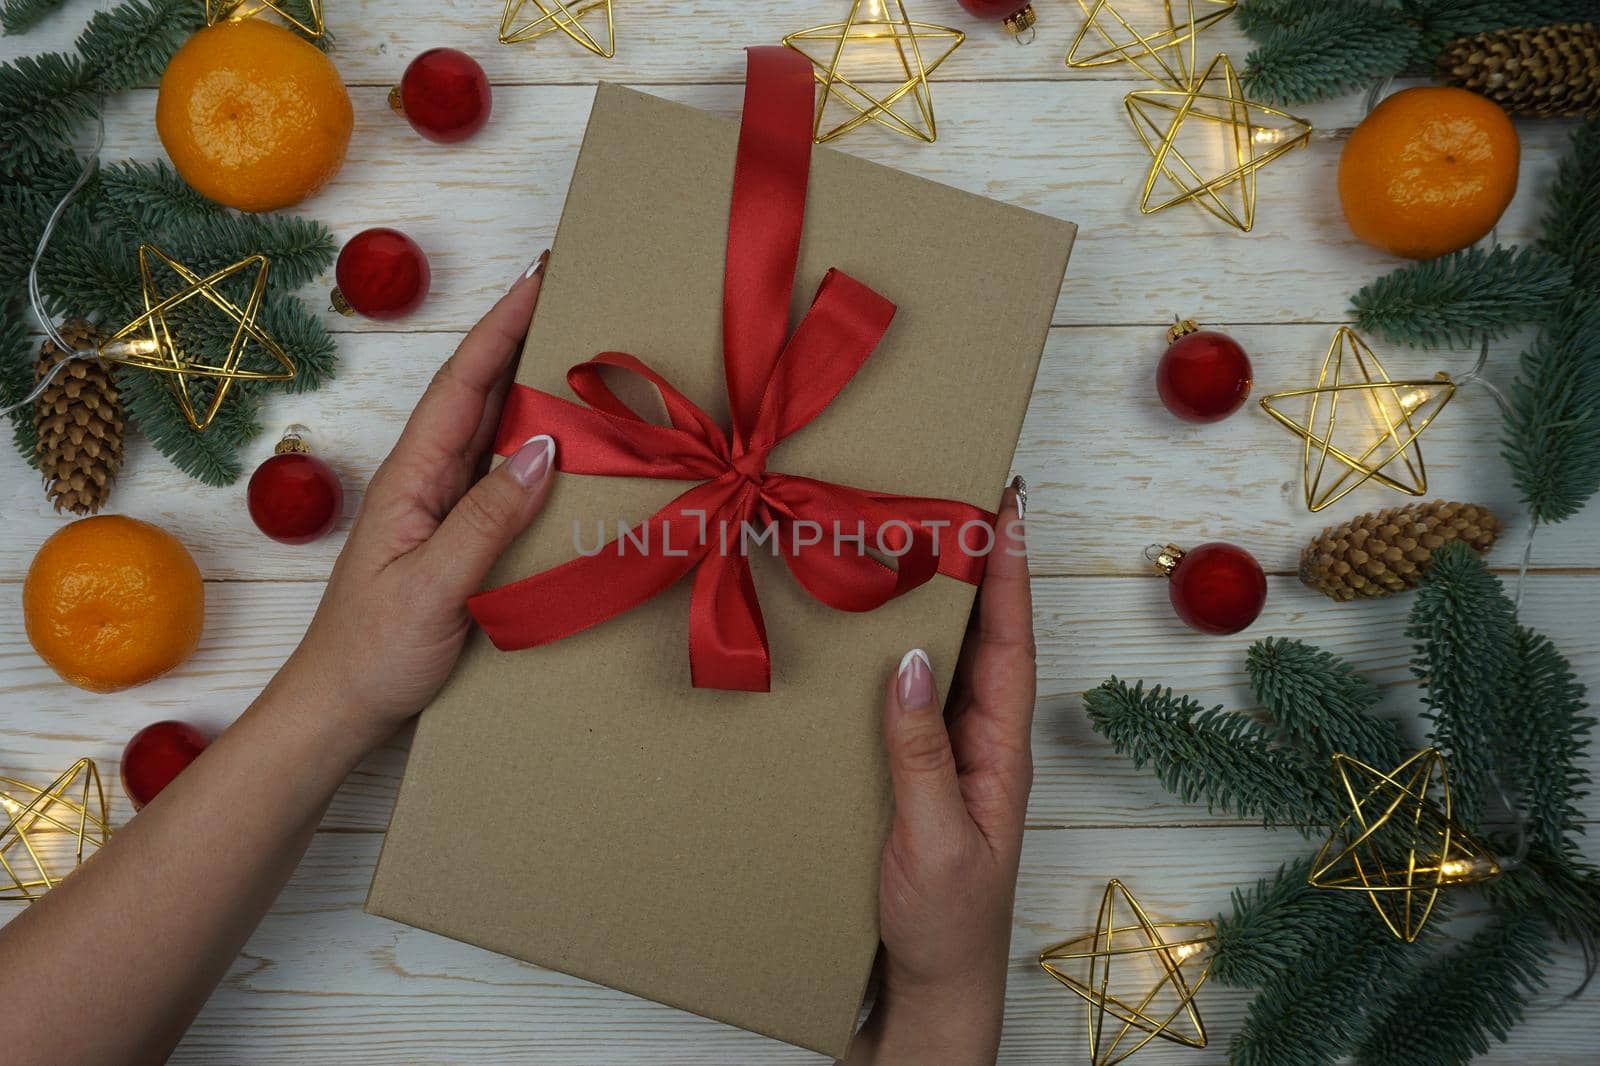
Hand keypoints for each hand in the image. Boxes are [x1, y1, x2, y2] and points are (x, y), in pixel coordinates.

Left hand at [283, 254, 556, 751]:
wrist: (340, 707)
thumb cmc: (374, 651)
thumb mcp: (434, 585)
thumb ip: (487, 518)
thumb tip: (544, 449)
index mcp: (411, 479)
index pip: (461, 386)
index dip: (500, 327)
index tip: (538, 276)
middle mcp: (425, 481)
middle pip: (477, 392)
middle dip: (519, 335)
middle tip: (569, 292)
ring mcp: (440, 507)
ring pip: (491, 430)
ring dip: (529, 384)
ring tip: (575, 346)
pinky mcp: (456, 536)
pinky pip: (502, 475)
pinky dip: (534, 445)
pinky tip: (563, 441)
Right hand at [843, 487, 1034, 1065]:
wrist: (928, 993)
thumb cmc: (945, 926)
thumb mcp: (933, 839)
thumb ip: (922, 754)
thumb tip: (911, 662)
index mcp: (1000, 752)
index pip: (1012, 644)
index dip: (1010, 573)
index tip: (1006, 509)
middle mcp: (981, 743)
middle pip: (985, 638)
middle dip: (977, 568)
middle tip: (956, 500)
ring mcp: (950, 759)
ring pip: (949, 663)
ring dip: (937, 604)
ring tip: (915, 543)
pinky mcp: (916, 777)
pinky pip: (911, 700)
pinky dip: (898, 655)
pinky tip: (872, 635)